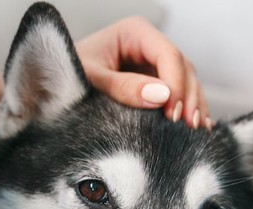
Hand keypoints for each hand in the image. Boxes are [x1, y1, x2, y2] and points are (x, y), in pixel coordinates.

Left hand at [76, 16, 210, 129]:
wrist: (53, 90)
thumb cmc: (66, 78)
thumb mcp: (91, 81)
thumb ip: (122, 87)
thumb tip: (161, 96)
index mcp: (134, 32)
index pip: (168, 55)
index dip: (175, 84)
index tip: (173, 114)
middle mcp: (150, 45)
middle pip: (183, 68)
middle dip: (188, 97)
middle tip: (189, 126)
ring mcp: (155, 65)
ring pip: (187, 82)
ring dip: (194, 106)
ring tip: (197, 132)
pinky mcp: (156, 84)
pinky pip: (180, 96)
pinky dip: (189, 112)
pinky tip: (198, 131)